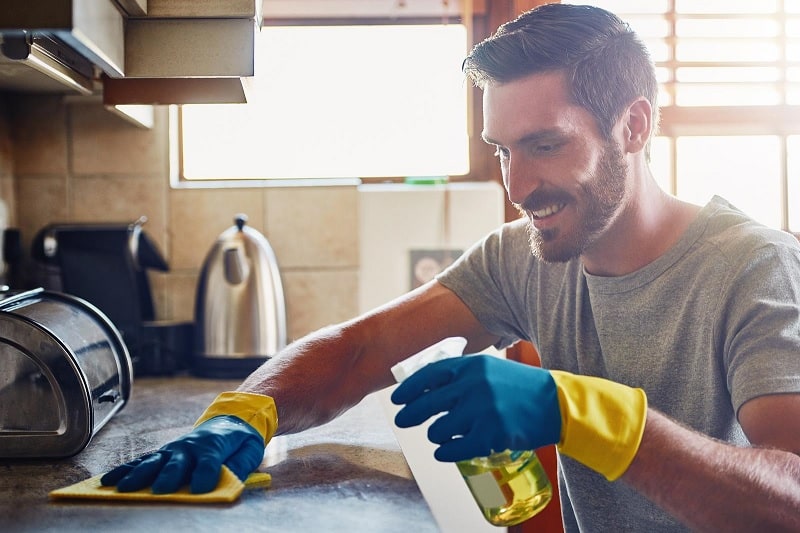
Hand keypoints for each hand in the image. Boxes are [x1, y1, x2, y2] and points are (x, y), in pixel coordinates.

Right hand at [101, 392, 276, 493]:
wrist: (230, 420)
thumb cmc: (240, 440)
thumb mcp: (250, 450)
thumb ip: (240, 465)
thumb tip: (229, 479)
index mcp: (215, 444)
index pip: (210, 461)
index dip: (206, 475)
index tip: (201, 490)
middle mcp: (190, 446)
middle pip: (178, 462)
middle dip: (169, 476)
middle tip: (160, 490)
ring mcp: (173, 449)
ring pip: (154, 462)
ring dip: (139, 475)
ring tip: (124, 489)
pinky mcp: (163, 452)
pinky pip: (142, 461)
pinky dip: (124, 470)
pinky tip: (108, 481)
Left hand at [391, 355, 561, 461]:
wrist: (556, 403)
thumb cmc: (520, 386)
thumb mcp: (489, 369)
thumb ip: (461, 376)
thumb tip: (426, 388)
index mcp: (471, 366)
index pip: (429, 375)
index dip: (409, 388)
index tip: (397, 399)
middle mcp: (473, 386)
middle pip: (427, 404)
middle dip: (410, 414)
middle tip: (404, 421)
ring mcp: (482, 411)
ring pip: (439, 430)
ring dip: (435, 435)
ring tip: (440, 435)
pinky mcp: (491, 435)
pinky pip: (455, 449)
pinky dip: (445, 453)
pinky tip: (442, 452)